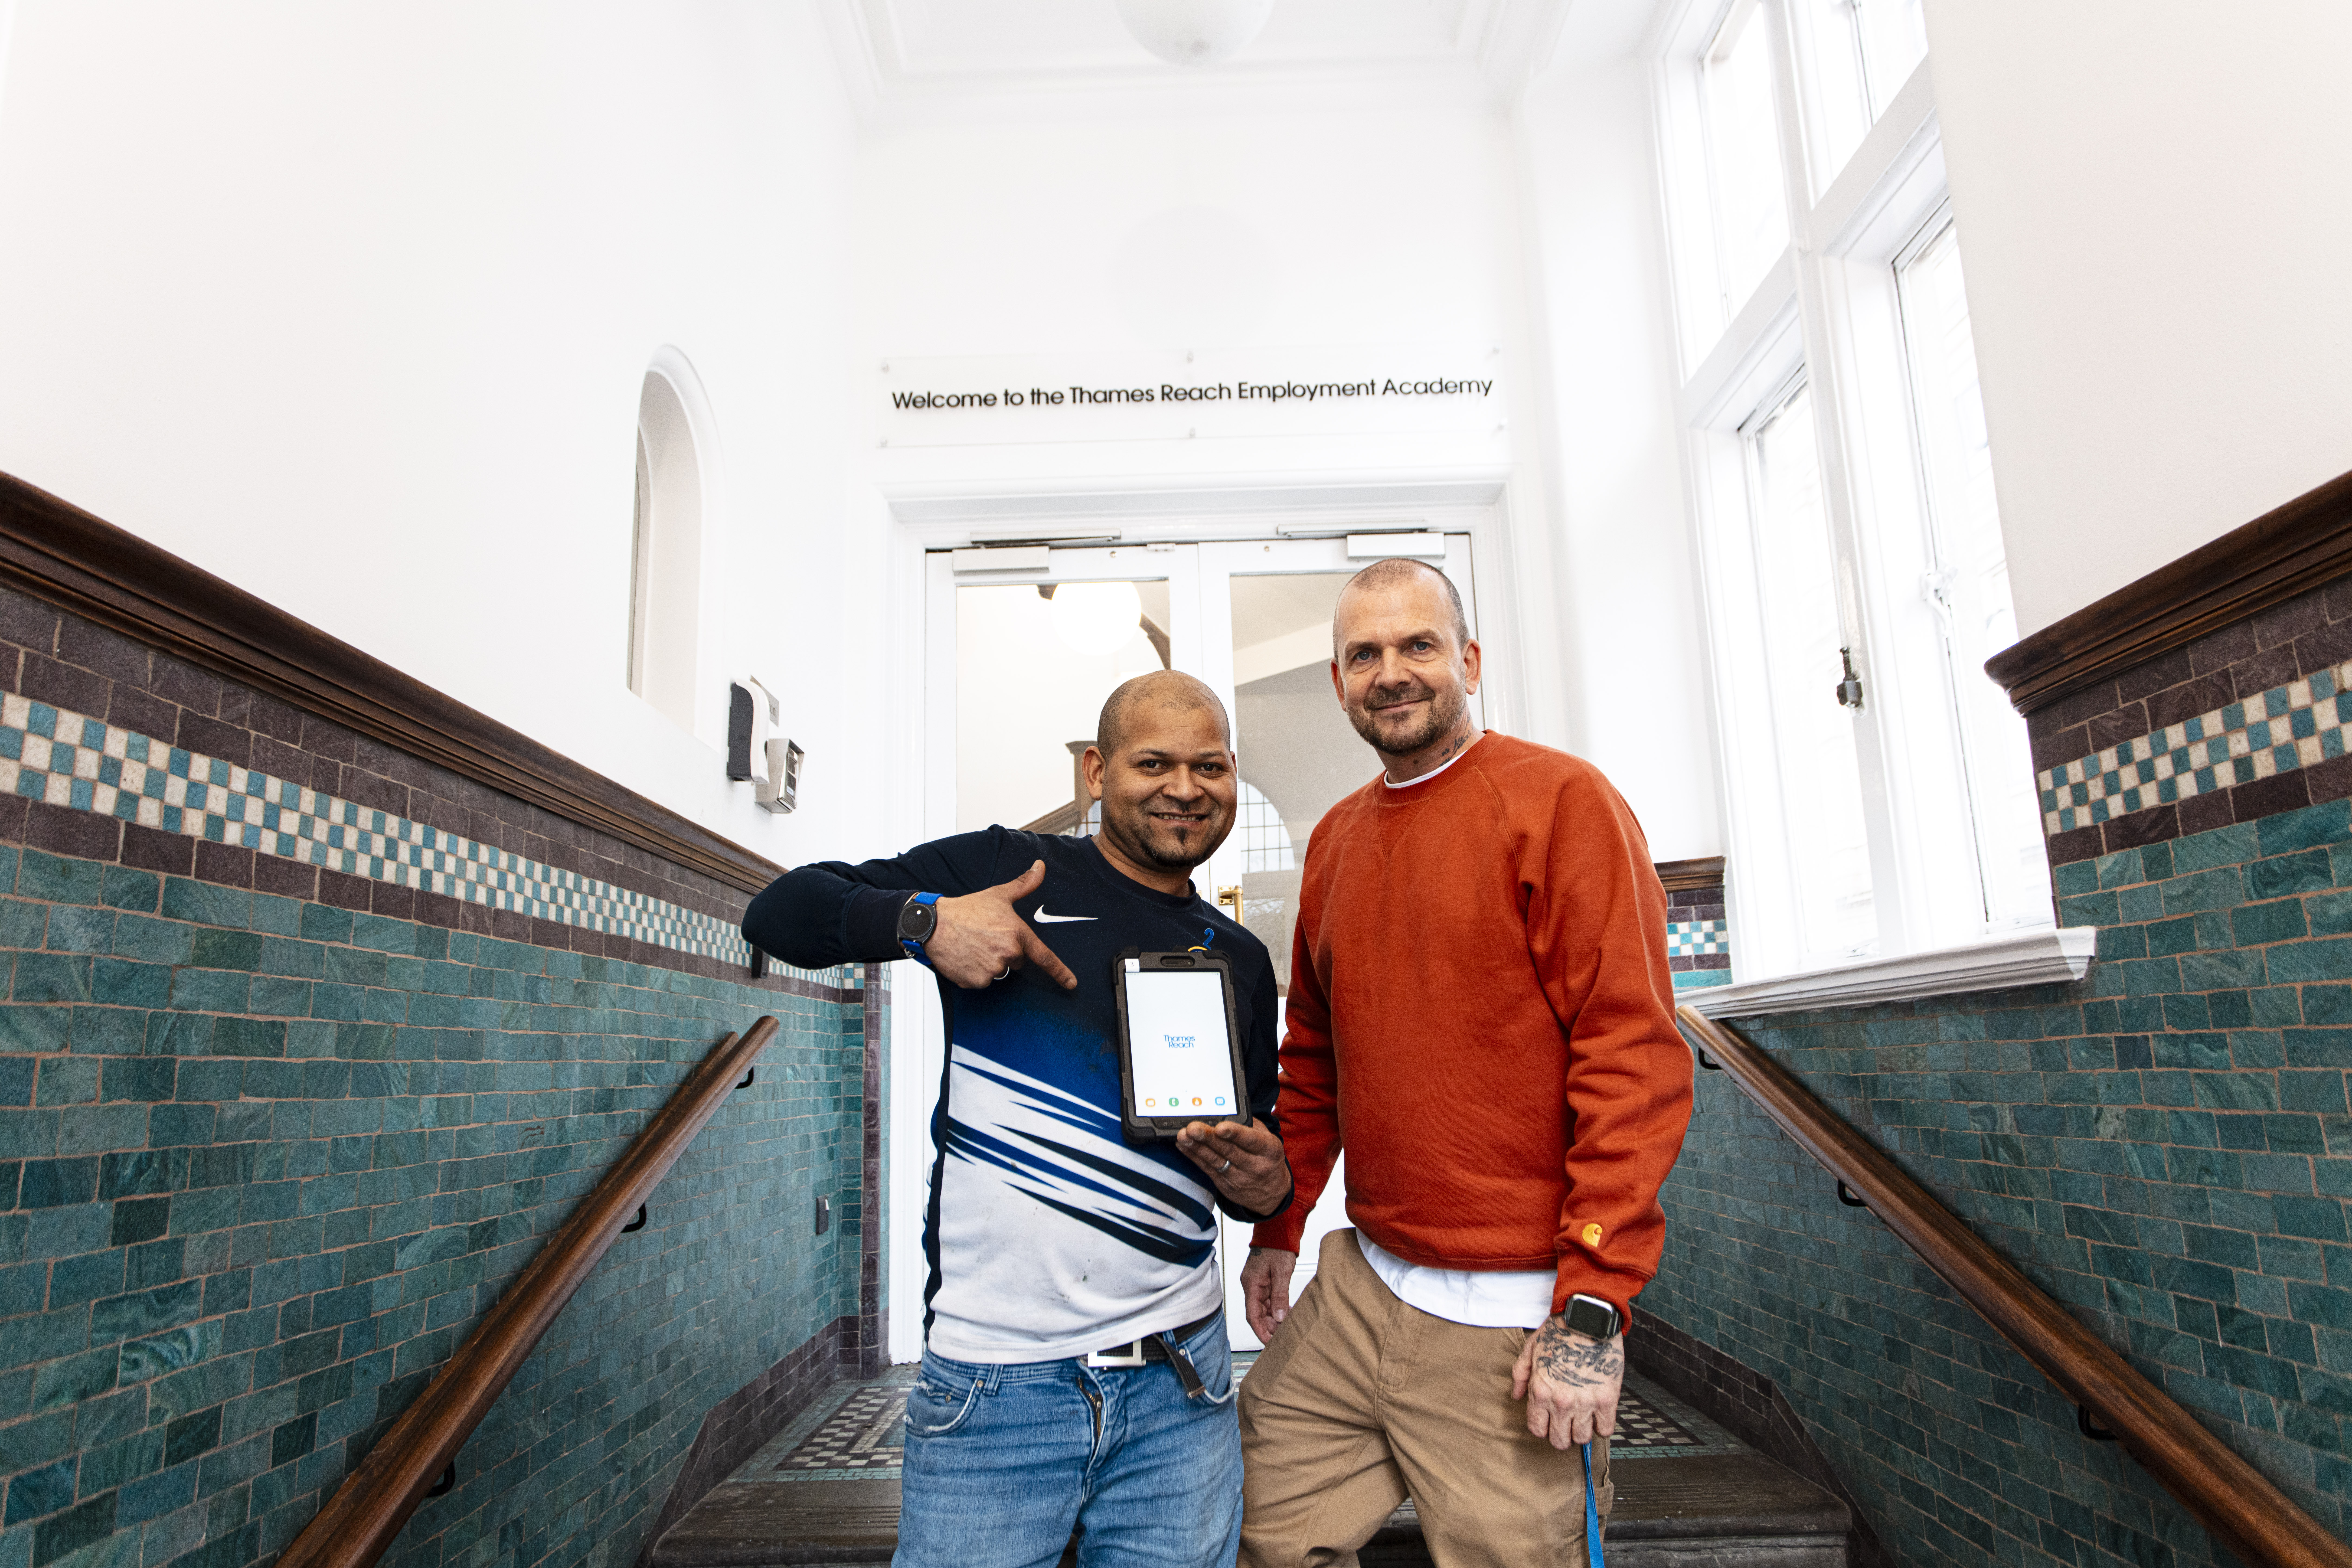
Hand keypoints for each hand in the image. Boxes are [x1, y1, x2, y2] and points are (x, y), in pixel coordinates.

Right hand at [923, 861, 1077, 990]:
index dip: (1060, 972)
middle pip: (1017, 960)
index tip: (1071, 984)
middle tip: (987, 937)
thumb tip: (1040, 867)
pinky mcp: (975, 981)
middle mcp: (1007, 954)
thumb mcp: (999, 894)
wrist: (933, 923)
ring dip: (990, 961)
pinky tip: (966, 956)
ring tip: (974, 945)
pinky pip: (982, 980)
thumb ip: (1024, 884)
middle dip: (1005, 951)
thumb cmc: (966, 909)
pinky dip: (975, 971)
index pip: (1045, 957)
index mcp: (1017, 934)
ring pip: (999, 971)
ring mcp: (991, 970)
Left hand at [1175, 1118, 1289, 1214]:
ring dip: (1197, 1147)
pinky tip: (1184, 1146)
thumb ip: (1248, 1125)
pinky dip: (1194, 1156)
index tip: (1220, 1127)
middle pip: (1228, 1150)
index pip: (1251, 1140)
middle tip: (1193, 1127)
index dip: (1235, 1133)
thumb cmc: (1267, 1157)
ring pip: (1215, 1160)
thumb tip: (1224, 1113)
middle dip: (1208, 1138)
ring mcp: (1239, 1178)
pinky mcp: (1225, 1185)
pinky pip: (1207, 1169)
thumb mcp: (1267, 1139)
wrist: (1273, 1192)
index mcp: (1269, 1149)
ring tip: (1183, 1135)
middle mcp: (1255, 1165)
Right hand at [1240, 1247, 1295, 1343]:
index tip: (1268, 1343)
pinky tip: (1286, 1314)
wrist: (1278, 1231)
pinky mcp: (1264, 1281)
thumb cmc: (1278, 1247)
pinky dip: (1276, 1309)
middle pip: (1257, 1314)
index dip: (1260, 1331)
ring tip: (1286, 1328)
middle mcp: (1251, 1286)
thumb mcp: (1281, 1272)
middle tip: (1282, 1338)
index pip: (1252, 1315)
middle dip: (1268, 1327)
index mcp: (1251, 1284)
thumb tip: (1279, 1318)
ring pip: (1263, 1308)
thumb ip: (1280, 1296)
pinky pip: (1268, 1300)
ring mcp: (1257, 1284)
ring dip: (1273, 1319)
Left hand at [1511, 1314, 1621, 1448]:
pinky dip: (1602, 1426)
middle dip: (1561, 1435)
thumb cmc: (1559, 1331)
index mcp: (1541, 1391)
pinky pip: (1606, 1429)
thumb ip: (1520, 1375)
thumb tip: (1517, 1396)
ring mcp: (1585, 1402)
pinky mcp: (1607, 1399)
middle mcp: (1561, 1402)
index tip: (1548, 1422)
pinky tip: (1598, 1416)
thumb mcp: (1530, 1350)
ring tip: (1582, 1419)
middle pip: (1560, 1440)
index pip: (1537, 1429)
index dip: (1542, 1428)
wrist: (1587, 1318)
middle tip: (1566, 1425)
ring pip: (1582, 1437)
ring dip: (1581, 1432)